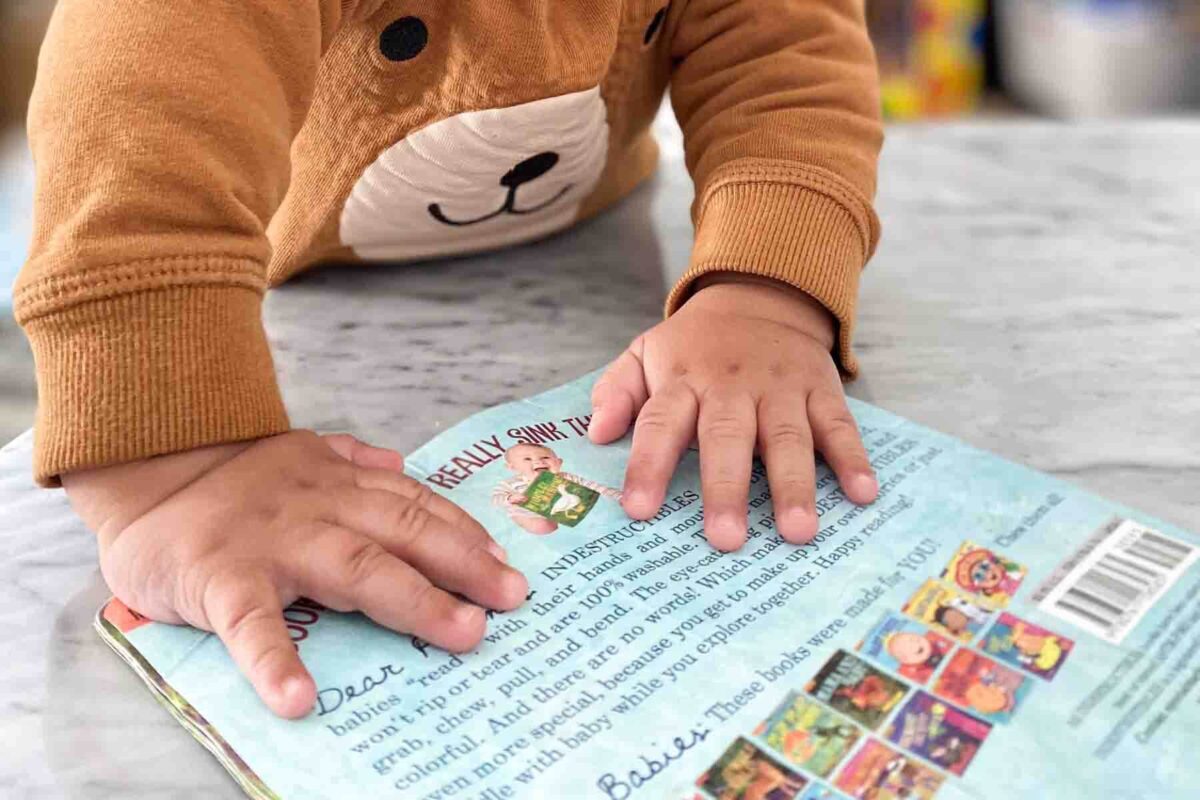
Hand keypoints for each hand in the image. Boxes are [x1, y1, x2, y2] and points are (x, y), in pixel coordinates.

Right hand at [64, 432, 527, 717]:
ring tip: (460, 633)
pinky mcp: (220, 577)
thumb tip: (401, 463)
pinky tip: (300, 698)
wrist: (144, 472)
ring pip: (354, 566)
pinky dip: (275, 662)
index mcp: (337, 481)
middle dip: (464, 564)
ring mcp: (273, 539)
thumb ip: (352, 461)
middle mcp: (317, 504)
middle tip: (511, 597)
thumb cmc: (229, 481)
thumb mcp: (298, 454)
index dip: (464, 534)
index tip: (505, 565)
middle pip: (403, 531)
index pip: (415, 504)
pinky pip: (251, 624)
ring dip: (413, 601)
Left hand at [588, 274, 877, 550]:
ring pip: (787, 438)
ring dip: (794, 485)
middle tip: (726, 539)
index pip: (660, 423)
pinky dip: (853, 458)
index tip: (639, 509)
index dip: (648, 466)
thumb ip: (617, 391)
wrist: (758, 294)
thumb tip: (596, 433)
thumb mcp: (645, 352)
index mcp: (683, 380)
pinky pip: (839, 425)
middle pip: (727, 438)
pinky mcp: (822, 388)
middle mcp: (733, 386)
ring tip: (797, 532)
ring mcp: (782, 387)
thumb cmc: (694, 345)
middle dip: (726, 489)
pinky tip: (863, 494)